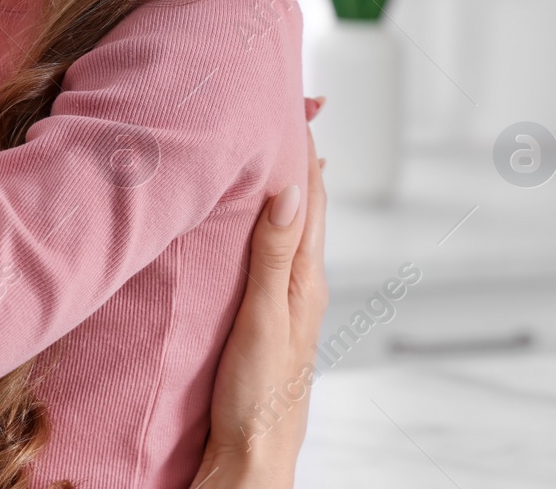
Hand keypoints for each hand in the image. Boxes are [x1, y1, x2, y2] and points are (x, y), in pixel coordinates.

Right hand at [191, 129, 327, 487]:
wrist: (249, 457)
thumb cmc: (257, 397)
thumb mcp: (264, 316)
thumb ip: (275, 253)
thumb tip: (292, 186)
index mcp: (305, 278)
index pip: (309, 196)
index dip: (301, 149)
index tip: (288, 103)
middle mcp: (299, 283)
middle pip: (301, 206)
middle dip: (292, 158)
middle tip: (278, 110)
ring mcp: (282, 300)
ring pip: (284, 227)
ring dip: (276, 188)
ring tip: (263, 150)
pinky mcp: (261, 316)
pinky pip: (266, 252)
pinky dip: (260, 222)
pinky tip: (245, 220)